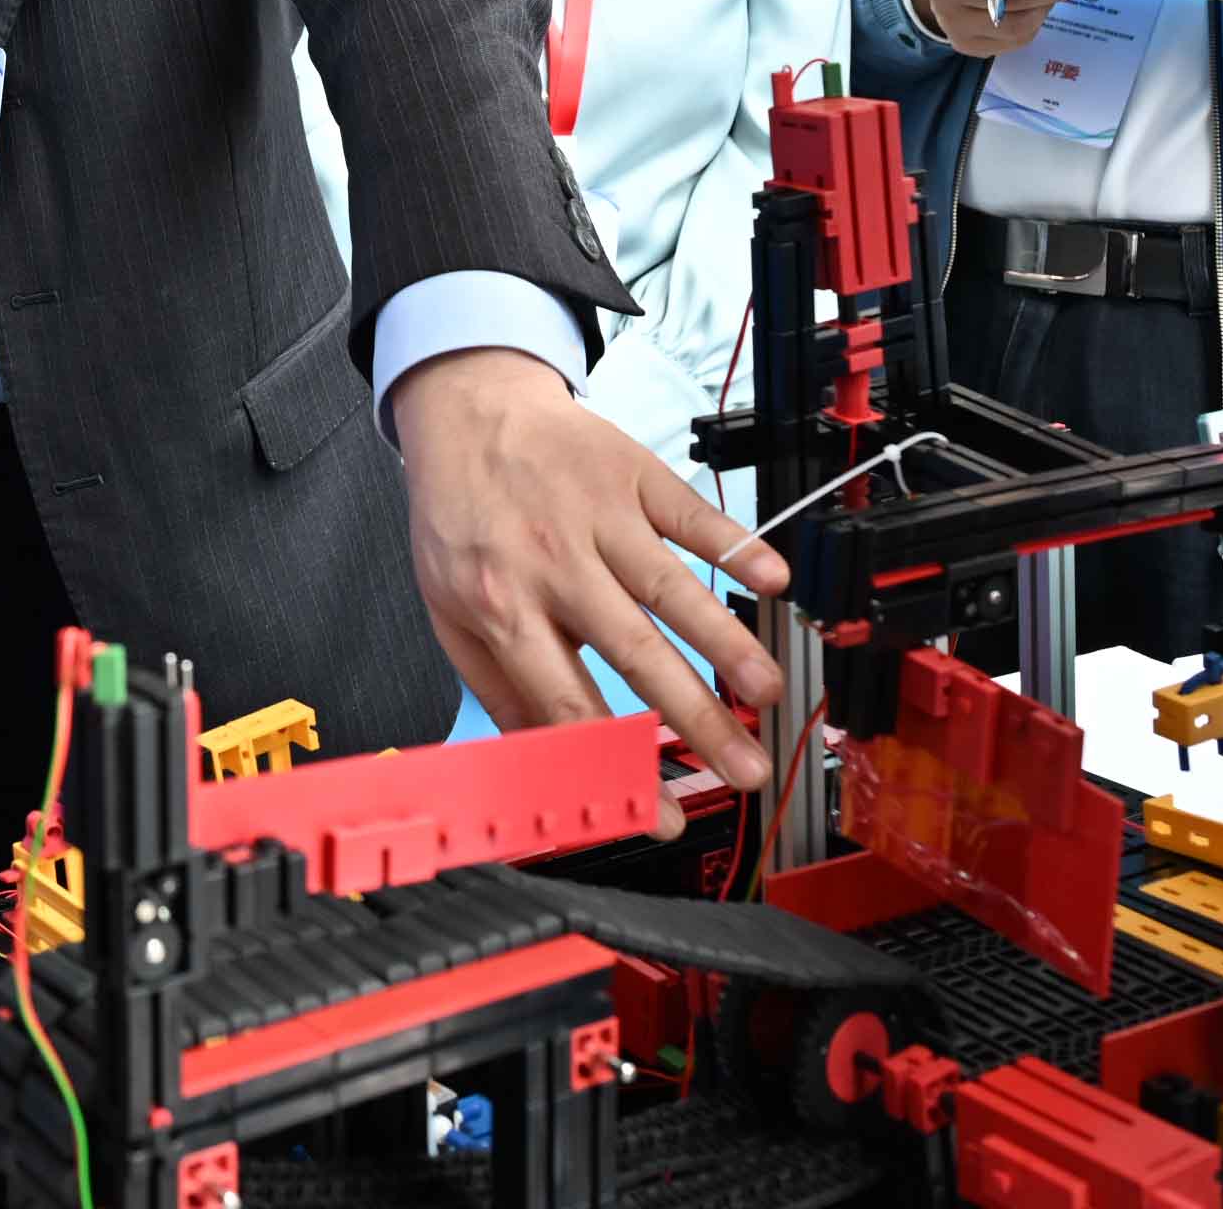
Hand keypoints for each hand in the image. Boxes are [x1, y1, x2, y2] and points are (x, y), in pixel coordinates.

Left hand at [388, 349, 786, 789]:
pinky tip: (772, 578)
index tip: (662, 812)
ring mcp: (599, 517)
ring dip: (727, 642)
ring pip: (672, 587)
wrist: (466, 410)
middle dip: (696, 718)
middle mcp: (554, 565)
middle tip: (746, 768)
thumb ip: (501, 690)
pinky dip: (734, 543)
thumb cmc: (461, 519)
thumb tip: (547, 768)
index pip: (569, 704)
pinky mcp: (633, 474)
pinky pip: (692, 513)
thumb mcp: (450, 612)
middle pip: (635, 653)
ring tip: (766, 693)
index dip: (618, 765)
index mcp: (503, 610)